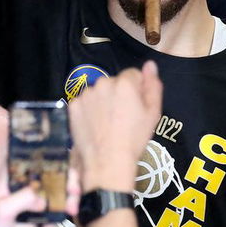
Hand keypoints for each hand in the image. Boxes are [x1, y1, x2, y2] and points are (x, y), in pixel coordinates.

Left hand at [67, 61, 162, 190]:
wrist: (107, 162)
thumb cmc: (134, 139)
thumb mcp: (153, 113)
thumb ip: (153, 85)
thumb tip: (150, 64)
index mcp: (124, 82)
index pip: (133, 75)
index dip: (137, 90)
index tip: (136, 107)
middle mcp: (102, 82)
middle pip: (114, 82)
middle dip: (119, 94)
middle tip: (122, 117)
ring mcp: (85, 94)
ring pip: (99, 91)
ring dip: (103, 100)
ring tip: (108, 123)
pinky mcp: (73, 105)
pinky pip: (85, 102)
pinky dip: (89, 110)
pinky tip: (95, 125)